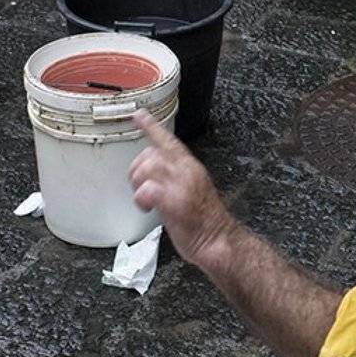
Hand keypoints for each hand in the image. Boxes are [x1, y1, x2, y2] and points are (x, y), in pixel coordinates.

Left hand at [128, 111, 234, 267]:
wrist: (217, 241)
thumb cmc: (204, 222)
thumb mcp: (191, 191)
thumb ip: (174, 178)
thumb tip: (154, 177)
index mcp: (191, 168)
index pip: (169, 140)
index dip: (152, 126)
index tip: (139, 115)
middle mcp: (187, 172)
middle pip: (151, 153)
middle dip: (137, 170)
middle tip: (139, 186)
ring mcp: (181, 185)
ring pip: (148, 168)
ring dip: (139, 184)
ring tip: (145, 200)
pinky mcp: (175, 201)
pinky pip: (148, 190)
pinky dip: (142, 198)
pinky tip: (148, 208)